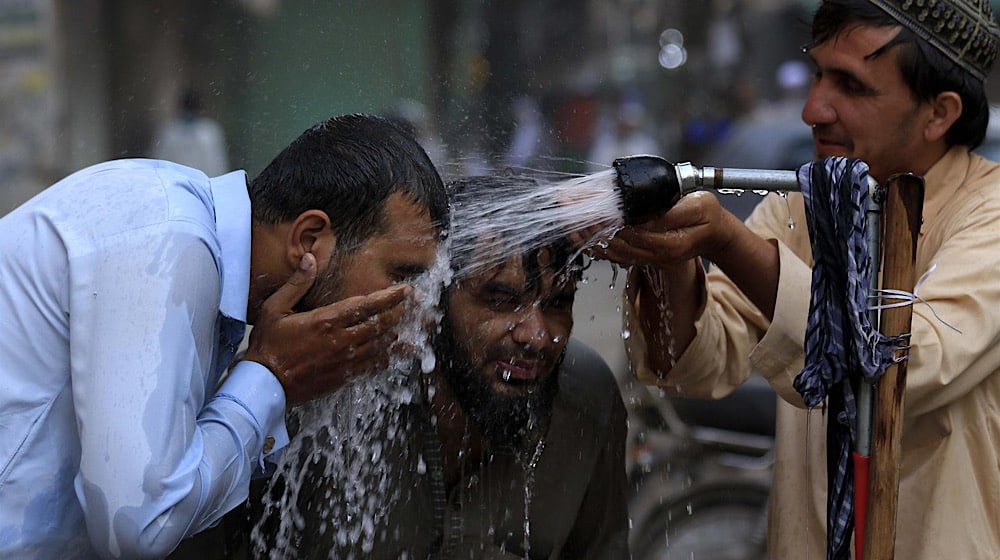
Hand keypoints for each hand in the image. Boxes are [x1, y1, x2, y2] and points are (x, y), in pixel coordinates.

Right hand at [242, 253, 412, 405]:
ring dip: (399, 333)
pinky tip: (398, 351)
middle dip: (400, 312)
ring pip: (382, 345)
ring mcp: (344, 361)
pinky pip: (374, 366)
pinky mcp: (344, 377)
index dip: (390, 296)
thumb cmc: (267, 345)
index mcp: (326, 321)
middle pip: (381, 324)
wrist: (264, 383)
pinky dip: (390, 357)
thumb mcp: (274, 308)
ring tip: (411, 324)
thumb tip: (310, 258)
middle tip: (412, 304)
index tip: (405, 289)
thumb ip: (296, 283)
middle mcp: (340, 341)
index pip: (366, 305)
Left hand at [582, 191, 736, 268]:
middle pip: (616, 245)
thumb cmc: (707, 216)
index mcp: (669, 245)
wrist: (714, 235)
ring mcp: (648, 258)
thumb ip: (670, 212)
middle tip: (569, 211)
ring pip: (612, 253)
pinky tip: (581, 235)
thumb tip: (641, 215)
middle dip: (591, 228)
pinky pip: (614, 255)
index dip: (609, 222)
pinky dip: (596, 245)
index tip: (589, 208)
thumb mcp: (698, 206)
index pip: (631, 234)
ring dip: (588, 239)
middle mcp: (656, 255)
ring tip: (568, 223)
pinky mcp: (643, 256)